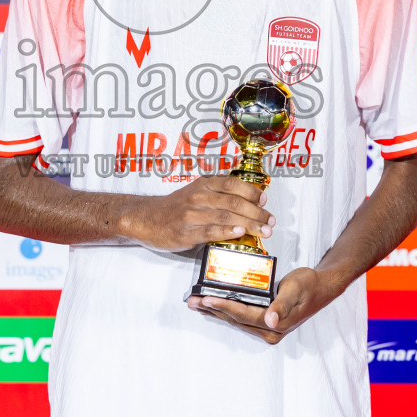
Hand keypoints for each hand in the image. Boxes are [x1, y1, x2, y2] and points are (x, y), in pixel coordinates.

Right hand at [119, 174, 271, 251]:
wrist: (146, 218)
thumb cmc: (175, 208)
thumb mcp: (196, 192)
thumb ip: (219, 195)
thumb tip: (250, 203)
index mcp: (204, 184)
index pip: (232, 184)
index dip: (252, 191)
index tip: (265, 200)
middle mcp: (199, 196)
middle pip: (234, 202)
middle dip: (256, 212)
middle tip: (270, 221)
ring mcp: (191, 214)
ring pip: (226, 216)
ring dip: (249, 224)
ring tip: (264, 230)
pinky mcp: (186, 232)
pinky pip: (210, 230)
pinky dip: (227, 231)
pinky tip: (239, 232)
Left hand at [187, 267, 341, 344]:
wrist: (321, 288)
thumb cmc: (309, 286)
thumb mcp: (296, 290)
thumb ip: (282, 305)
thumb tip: (271, 320)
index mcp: (276, 324)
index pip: (243, 314)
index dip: (223, 306)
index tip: (206, 298)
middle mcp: (269, 330)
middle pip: (235, 319)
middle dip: (212, 309)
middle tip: (191, 301)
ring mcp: (266, 328)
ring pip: (235, 319)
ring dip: (215, 310)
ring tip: (195, 302)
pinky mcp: (264, 321)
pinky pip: (240, 316)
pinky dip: (225, 309)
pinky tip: (212, 304)